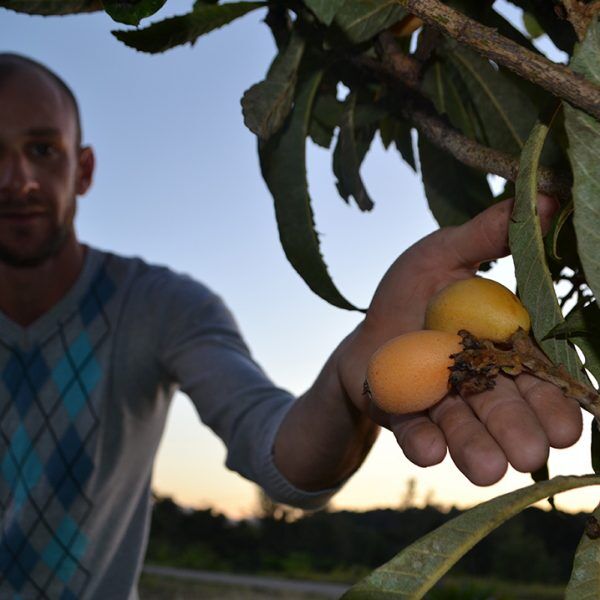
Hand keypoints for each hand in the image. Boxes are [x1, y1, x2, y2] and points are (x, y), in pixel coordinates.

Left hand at [338, 196, 582, 485]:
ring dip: (477, 449)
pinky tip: (427, 448)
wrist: (365, 335)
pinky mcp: (407, 422)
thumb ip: (487, 236)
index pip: (535, 376)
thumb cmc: (408, 296)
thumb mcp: (441, 255)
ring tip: (486, 466)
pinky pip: (417, 437)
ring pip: (467, 433)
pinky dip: (422, 443)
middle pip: (506, 411)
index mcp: (502, 350)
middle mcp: (481, 388)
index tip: (568, 423)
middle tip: (532, 449)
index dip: (553, 398)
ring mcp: (443, 409)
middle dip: (519, 429)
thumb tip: (549, 195)